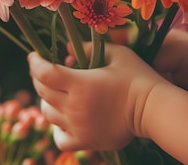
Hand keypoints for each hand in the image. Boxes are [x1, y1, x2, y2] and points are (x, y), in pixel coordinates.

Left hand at [28, 42, 166, 150]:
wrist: (154, 109)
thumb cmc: (138, 77)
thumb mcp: (117, 54)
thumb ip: (91, 48)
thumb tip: (66, 47)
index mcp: (80, 84)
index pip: (44, 73)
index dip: (35, 62)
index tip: (34, 56)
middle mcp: (74, 107)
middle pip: (42, 92)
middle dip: (38, 79)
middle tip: (43, 71)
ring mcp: (79, 126)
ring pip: (48, 114)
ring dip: (46, 101)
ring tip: (54, 94)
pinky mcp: (86, 141)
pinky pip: (60, 139)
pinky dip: (56, 130)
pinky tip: (62, 121)